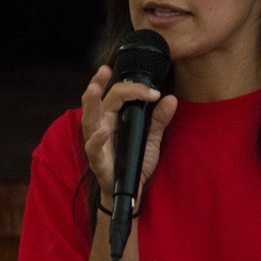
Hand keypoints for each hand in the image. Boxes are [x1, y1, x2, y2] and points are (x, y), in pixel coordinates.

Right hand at [80, 65, 176, 200]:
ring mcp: (96, 143)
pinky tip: (104, 131)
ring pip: (88, 120)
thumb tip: (171, 98)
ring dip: (90, 103)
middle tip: (103, 69)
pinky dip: (97, 139)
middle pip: (97, 100)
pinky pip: (93, 148)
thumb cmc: (135, 162)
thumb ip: (159, 119)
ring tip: (93, 88)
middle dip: (97, 83)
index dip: (136, 90)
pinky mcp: (97, 161)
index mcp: (113, 117)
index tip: (155, 92)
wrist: (132, 191)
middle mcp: (101, 126)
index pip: (119, 95)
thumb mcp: (152, 139)